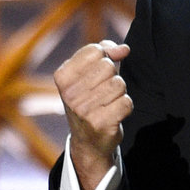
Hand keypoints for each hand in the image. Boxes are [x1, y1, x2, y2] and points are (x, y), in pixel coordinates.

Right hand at [55, 40, 131, 189]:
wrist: (88, 140)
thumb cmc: (90, 99)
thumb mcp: (88, 73)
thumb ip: (105, 52)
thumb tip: (124, 49)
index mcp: (62, 76)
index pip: (95, 50)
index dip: (105, 58)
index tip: (99, 73)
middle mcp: (69, 94)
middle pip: (108, 66)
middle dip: (112, 76)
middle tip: (103, 92)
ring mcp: (83, 110)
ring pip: (119, 84)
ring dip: (119, 92)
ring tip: (108, 102)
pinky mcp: (100, 124)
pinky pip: (127, 102)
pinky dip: (125, 106)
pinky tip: (114, 113)